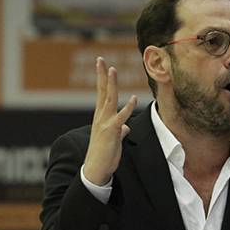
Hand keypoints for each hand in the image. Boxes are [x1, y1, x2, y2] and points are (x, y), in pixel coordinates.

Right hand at [83, 57, 137, 184]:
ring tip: (112, 70)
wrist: (96, 170)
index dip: (102, 79)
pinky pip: (120, 117)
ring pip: (109, 99)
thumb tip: (126, 127)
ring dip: (111, 84)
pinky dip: (127, 108)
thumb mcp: (114, 140)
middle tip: (101, 60)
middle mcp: (101, 117)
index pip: (100, 93)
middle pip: (102, 92)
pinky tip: (133, 98)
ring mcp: (105, 123)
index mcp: (100, 117)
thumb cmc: (104, 155)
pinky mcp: (111, 131)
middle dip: (102, 75)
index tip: (101, 65)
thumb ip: (119, 130)